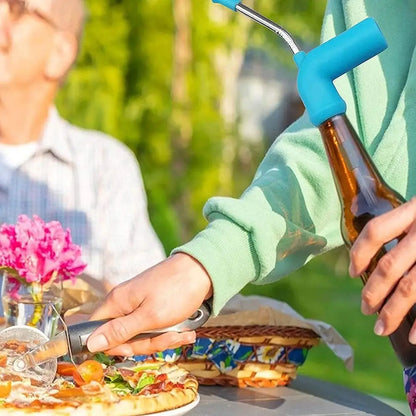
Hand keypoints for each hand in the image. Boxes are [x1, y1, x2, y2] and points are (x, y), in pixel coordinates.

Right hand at [86, 253, 212, 355]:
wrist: (203, 270)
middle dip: (147, 343)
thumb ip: (120, 331)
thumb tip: (90, 344)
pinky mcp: (155, 307)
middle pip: (123, 337)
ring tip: (183, 332)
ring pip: (143, 335)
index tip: (132, 349)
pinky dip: (171, 332)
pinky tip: (186, 330)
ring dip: (164, 338)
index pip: (96, 331)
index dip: (112, 346)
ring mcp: (141, 304)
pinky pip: (156, 328)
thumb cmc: (177, 291)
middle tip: (167, 336)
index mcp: (117, 302)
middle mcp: (126, 303)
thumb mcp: (149, 317)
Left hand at [349, 197, 415, 341]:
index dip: (359, 253)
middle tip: (365, 309)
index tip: (352, 272)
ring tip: (381, 328)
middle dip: (373, 291)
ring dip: (393, 311)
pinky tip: (415, 337)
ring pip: (411, 286)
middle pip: (390, 265)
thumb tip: (366, 252)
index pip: (376, 231)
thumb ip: (403, 221)